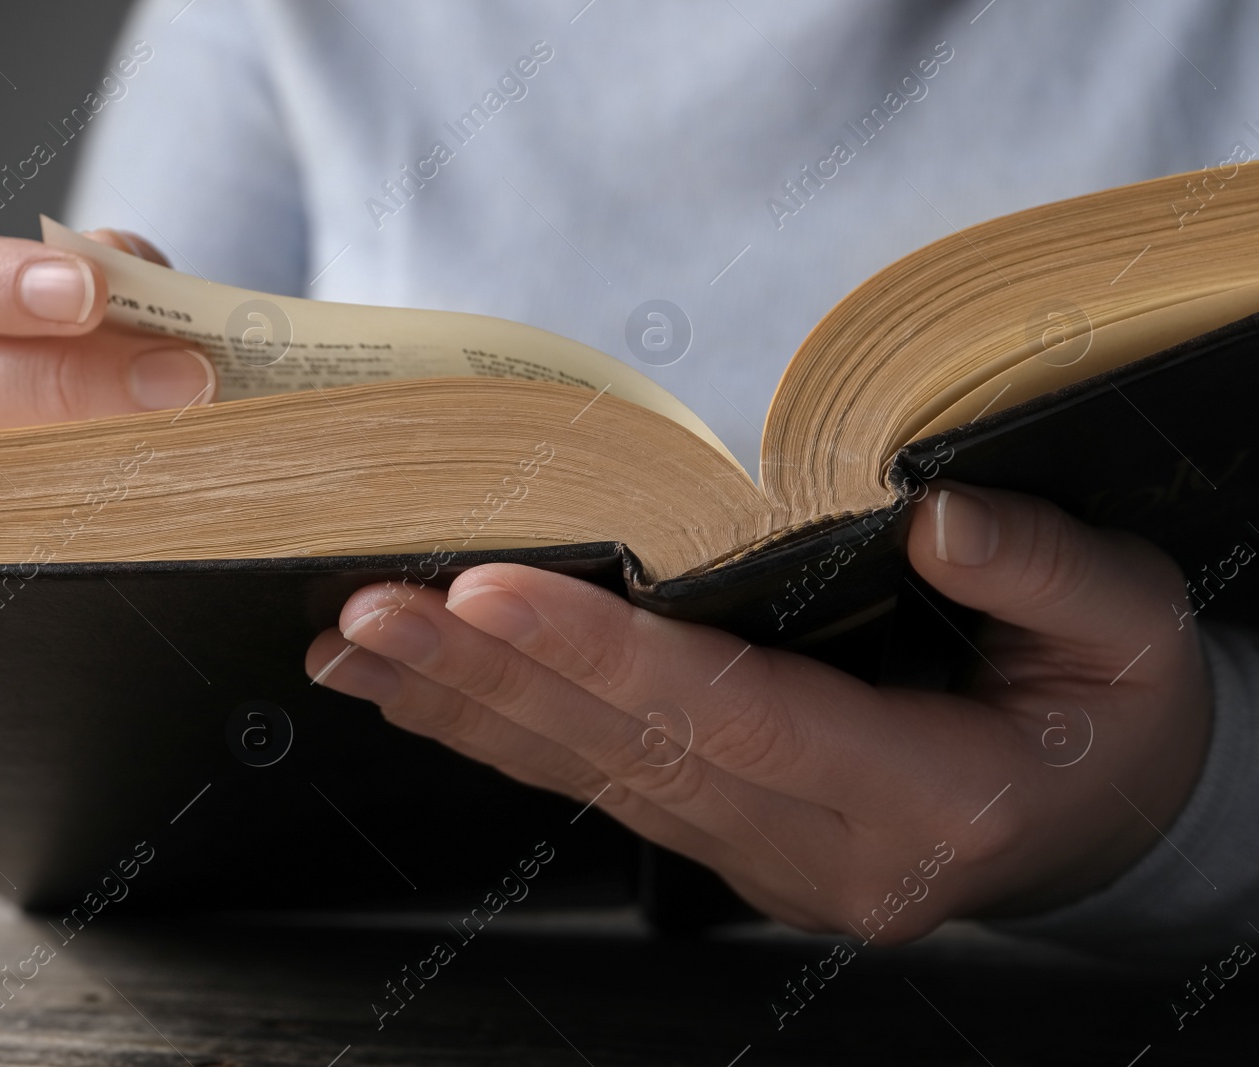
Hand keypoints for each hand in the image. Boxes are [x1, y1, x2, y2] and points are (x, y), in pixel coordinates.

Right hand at [0, 224, 215, 540]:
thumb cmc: (18, 362)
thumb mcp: (44, 304)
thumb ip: (89, 282)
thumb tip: (136, 278)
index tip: (90, 292)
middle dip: (60, 381)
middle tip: (179, 379)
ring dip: (62, 468)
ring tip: (165, 453)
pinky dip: (38, 542)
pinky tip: (119, 524)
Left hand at [305, 482, 1212, 940]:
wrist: (1102, 822)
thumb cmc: (1111, 716)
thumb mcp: (1132, 635)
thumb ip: (1046, 578)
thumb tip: (932, 520)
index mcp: (921, 802)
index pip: (735, 722)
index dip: (606, 655)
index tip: (487, 591)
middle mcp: (816, 849)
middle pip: (629, 754)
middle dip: (488, 678)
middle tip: (369, 605)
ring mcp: (759, 856)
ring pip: (590, 776)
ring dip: (465, 707)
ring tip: (355, 640)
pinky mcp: (723, 835)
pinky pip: (596, 781)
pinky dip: (498, 729)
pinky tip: (415, 685)